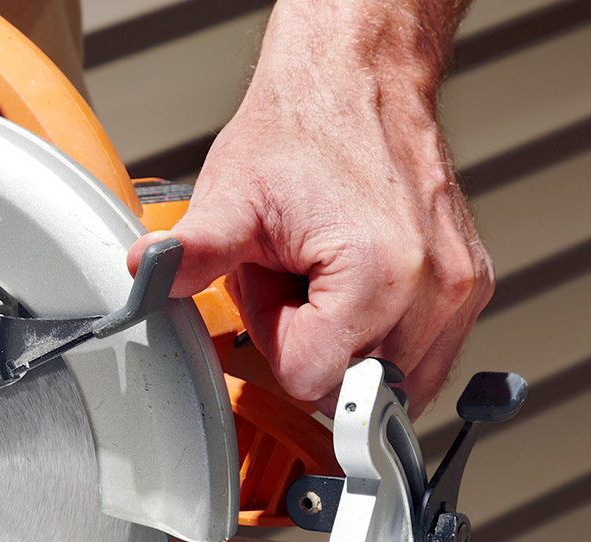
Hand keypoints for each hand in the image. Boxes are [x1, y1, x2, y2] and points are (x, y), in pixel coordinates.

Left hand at [128, 1, 491, 416]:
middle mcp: (431, 291)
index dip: (278, 341)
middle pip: (345, 387)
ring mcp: (457, 293)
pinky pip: (417, 360)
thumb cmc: (300, 134)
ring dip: (349, 345)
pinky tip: (361, 286)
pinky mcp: (469, 291)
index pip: (308, 379)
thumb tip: (144, 274)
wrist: (358, 81)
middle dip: (313, 346)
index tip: (276, 291)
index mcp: (376, 278)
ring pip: (383, 384)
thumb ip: (190, 253)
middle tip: (302, 279)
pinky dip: (382, 337)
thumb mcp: (230, 198)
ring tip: (330, 280)